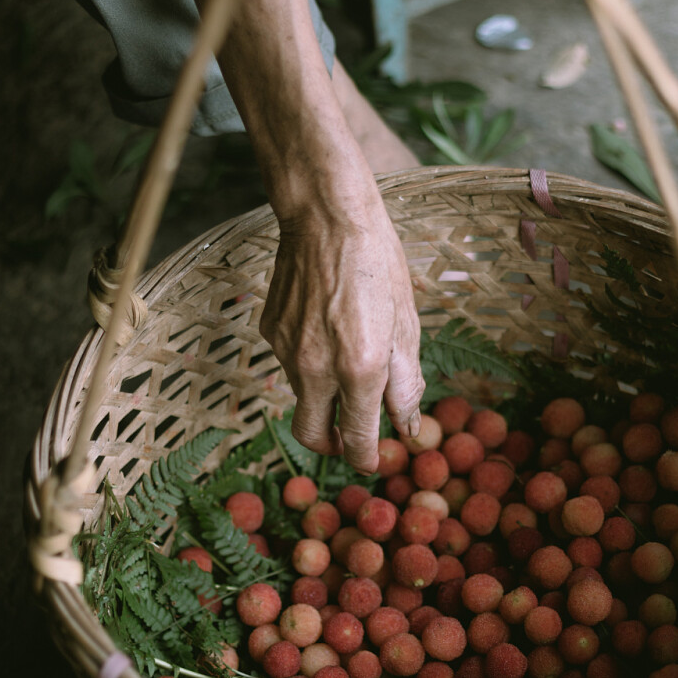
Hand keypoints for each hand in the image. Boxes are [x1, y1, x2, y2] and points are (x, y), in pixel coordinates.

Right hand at [260, 198, 424, 473]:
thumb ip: (406, 383)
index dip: (366, 458)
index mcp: (359, 370)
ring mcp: (287, 351)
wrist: (326, 216)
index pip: (356, 440)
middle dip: (331, 446)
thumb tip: (407, 426)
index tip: (372, 460)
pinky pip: (289, 362)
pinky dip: (308, 359)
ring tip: (346, 354)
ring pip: (302, 395)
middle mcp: (316, 368)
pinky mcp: (270, 331)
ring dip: (323, 394)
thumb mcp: (407, 325)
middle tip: (349, 436)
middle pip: (311, 436)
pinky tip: (324, 325)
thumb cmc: (377, 264)